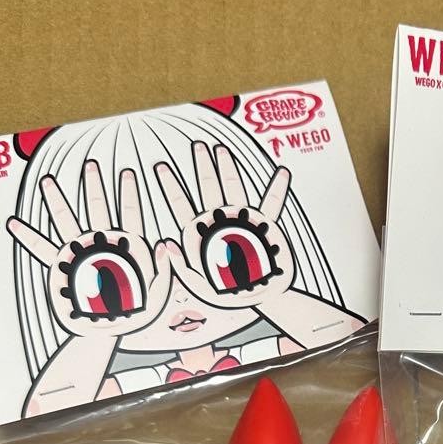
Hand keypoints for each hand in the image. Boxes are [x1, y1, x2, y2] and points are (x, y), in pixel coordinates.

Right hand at [7, 160, 171, 339]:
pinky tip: (14, 223)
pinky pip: (41, 249)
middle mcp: (101, 244)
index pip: (130, 214)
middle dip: (94, 186)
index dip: (130, 194)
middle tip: (91, 165)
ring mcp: (80, 252)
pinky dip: (27, 237)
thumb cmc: (136, 312)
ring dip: (56, 201)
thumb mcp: (158, 293)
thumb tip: (166, 245)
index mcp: (126, 248)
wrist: (110, 328)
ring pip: (67, 220)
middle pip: (97, 208)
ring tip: (48, 181)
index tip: (128, 174)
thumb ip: (164, 269)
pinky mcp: (63, 265)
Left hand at [154, 142, 294, 310]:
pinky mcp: (264, 226)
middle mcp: (220, 221)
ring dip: (228, 168)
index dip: (171, 185)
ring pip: (234, 188)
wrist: (258, 298)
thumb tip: (166, 245)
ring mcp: (242, 220)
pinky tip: (282, 172)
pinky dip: (278, 189)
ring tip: (222, 149)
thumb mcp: (197, 285)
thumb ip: (180, 268)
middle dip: (202, 166)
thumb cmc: (229, 292)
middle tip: (197, 145)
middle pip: (208, 187)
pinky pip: (273, 204)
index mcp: (201, 233)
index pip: (181, 204)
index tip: (161, 167)